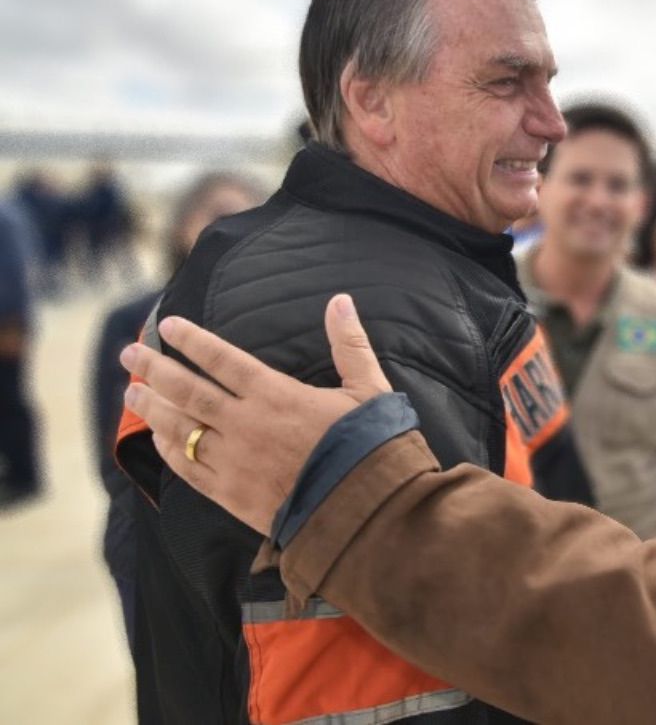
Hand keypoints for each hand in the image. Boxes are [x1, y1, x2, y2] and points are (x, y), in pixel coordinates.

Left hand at [119, 293, 390, 534]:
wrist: (364, 511)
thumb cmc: (370, 447)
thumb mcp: (368, 389)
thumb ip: (349, 344)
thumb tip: (341, 300)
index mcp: (276, 395)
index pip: (222, 359)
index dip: (192, 340)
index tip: (166, 326)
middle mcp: (246, 424)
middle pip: (188, 391)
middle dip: (154, 370)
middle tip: (128, 356)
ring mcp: (234, 461)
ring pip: (180, 429)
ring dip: (153, 409)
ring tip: (133, 394)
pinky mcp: (231, 494)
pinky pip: (188, 468)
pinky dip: (170, 450)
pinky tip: (158, 439)